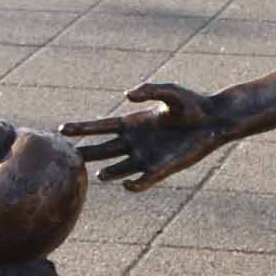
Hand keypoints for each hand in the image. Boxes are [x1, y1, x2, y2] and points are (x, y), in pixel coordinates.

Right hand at [60, 83, 231, 191]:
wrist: (214, 121)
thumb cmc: (192, 104)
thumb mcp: (169, 92)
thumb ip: (148, 90)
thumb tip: (127, 96)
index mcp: (132, 123)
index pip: (101, 127)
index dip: (81, 128)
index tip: (61, 130)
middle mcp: (135, 142)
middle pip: (103, 150)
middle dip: (86, 153)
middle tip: (69, 157)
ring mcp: (147, 157)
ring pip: (119, 169)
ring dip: (109, 173)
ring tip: (100, 175)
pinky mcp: (163, 169)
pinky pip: (144, 180)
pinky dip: (134, 184)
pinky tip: (127, 184)